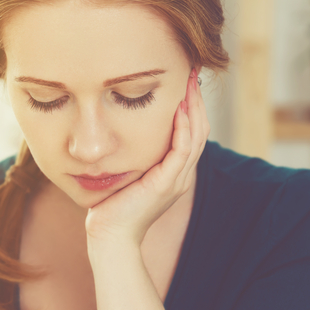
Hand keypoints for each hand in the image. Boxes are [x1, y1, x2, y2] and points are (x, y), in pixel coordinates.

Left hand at [84, 69, 209, 246]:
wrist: (109, 237)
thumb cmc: (111, 209)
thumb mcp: (126, 176)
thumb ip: (132, 157)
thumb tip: (120, 134)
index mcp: (173, 173)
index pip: (190, 133)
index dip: (191, 107)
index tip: (184, 81)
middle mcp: (180, 175)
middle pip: (199, 130)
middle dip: (197, 100)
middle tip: (193, 72)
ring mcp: (176, 180)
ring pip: (195, 137)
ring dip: (194, 107)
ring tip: (190, 82)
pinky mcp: (166, 184)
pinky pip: (181, 151)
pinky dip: (183, 128)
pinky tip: (180, 109)